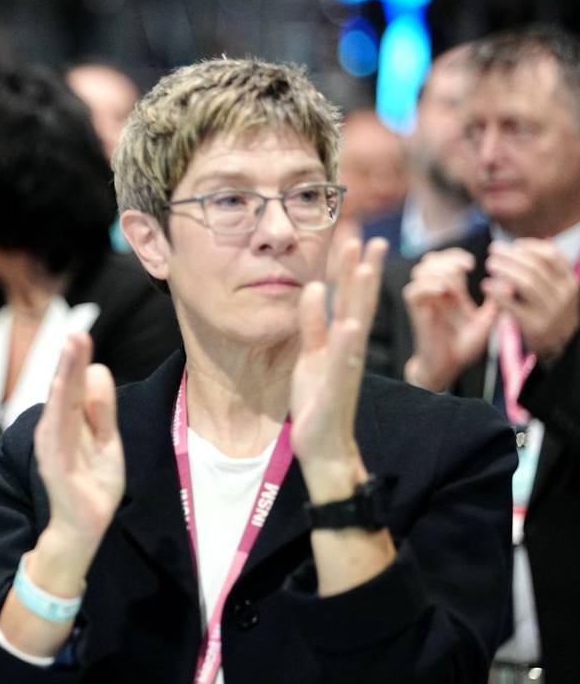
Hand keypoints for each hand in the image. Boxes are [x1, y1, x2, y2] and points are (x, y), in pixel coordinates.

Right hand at [32, 334, 121, 570]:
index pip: (71, 386)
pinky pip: (58, 439)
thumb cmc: (92, 482)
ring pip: (59, 409)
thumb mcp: (105, 440)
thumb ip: (101, 408)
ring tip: (69, 355)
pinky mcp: (57, 469)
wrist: (82, 527)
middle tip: (75, 334)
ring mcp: (54, 450)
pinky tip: (59, 394)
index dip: (76, 361)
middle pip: (63, 391)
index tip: (80, 335)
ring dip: (63, 381)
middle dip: (69, 363)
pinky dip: (58, 416)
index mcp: (68, 421)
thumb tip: (97, 368)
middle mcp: (55, 431)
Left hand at [290, 238, 385, 502]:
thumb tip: (312, 287)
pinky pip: (341, 364)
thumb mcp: (310, 354)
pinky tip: (350, 325)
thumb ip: (312, 323)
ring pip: (354, 327)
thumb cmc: (318, 399)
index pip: (351, 298)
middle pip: (359, 305)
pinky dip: (345, 345)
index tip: (358, 237)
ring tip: (365, 269)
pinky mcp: (335, 391)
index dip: (354, 269)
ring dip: (360, 298)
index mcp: (341, 342)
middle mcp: (348, 352)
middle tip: (373, 239)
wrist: (322, 446)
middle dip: (364, 273)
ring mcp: (344, 370)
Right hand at [401, 247, 498, 391]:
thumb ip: (495, 305)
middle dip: (448, 258)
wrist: (447, 367)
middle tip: (467, 266)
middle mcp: (434, 293)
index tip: (473, 263)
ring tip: (455, 280)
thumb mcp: (485, 323)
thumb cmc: (462, 347)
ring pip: (420, 272)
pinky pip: (413, 292)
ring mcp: (424, 302)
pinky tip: (444, 290)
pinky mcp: (417, 313)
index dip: (456, 256)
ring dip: (438, 270)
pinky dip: (427, 286)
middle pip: (430, 261)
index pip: (446, 261)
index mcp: (449, 292)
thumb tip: (509, 285)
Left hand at [483, 239, 579, 362]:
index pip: (552, 256)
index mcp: (570, 284)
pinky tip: (486, 285)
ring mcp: (551, 312)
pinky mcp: (535, 326)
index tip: (514, 244)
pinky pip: (513, 304)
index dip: (531, 246)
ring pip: (526, 282)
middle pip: (535, 267)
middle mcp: (564, 296)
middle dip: (511, 255)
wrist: (556, 347)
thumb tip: (540, 239)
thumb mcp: (557, 290)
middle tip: (493, 250)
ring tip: (490, 264)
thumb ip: (548, 270)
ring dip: (504, 269)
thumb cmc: (548, 311)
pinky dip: (497, 292)